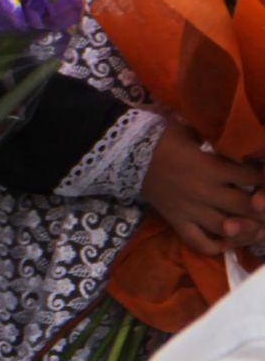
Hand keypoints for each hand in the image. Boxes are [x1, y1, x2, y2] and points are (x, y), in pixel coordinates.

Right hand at [140, 123, 264, 255]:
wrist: (124, 154)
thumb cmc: (160, 138)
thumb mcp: (189, 130)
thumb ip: (214, 137)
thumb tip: (236, 137)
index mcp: (210, 167)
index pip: (252, 176)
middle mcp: (205, 191)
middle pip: (247, 207)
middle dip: (264, 208)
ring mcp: (191, 210)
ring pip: (229, 229)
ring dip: (249, 231)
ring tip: (259, 229)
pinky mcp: (178, 221)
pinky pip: (201, 243)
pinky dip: (219, 247)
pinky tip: (229, 241)